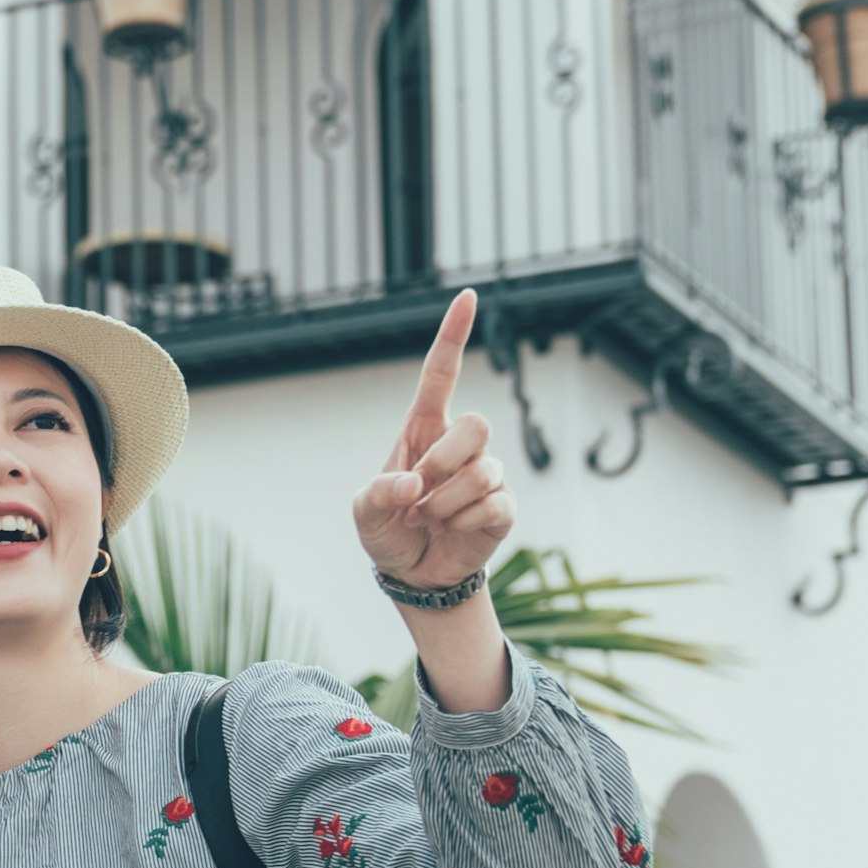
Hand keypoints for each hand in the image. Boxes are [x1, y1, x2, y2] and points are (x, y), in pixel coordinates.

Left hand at [351, 288, 517, 589]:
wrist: (412, 571)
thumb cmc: (387, 527)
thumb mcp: (364, 511)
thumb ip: (378, 493)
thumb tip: (414, 485)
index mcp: (423, 429)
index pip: (441, 373)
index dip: (453, 335)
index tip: (467, 296)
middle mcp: (458, 445)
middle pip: (478, 424)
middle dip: (445, 462)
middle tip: (420, 492)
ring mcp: (485, 474)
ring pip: (483, 472)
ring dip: (447, 502)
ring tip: (429, 517)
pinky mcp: (503, 507)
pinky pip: (495, 504)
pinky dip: (464, 523)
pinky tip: (452, 530)